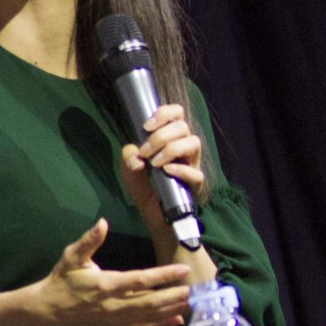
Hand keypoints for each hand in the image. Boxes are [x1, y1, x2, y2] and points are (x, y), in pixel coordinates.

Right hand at [36, 219, 192, 325]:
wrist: (48, 311)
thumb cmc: (62, 281)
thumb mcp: (71, 257)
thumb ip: (88, 241)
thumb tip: (102, 222)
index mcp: (106, 284)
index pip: (141, 280)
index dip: (164, 275)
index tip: (182, 270)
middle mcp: (114, 304)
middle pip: (151, 301)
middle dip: (174, 295)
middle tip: (195, 290)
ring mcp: (116, 318)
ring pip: (150, 316)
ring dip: (172, 309)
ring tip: (191, 303)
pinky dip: (161, 324)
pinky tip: (177, 319)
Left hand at [119, 103, 204, 228]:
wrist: (149, 212)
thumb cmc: (142, 183)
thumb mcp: (128, 166)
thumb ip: (129, 155)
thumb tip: (137, 157)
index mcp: (170, 138)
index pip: (177, 114)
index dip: (165, 113)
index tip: (147, 125)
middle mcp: (184, 147)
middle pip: (183, 127)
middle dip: (160, 136)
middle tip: (145, 152)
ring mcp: (191, 164)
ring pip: (193, 143)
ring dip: (171, 149)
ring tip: (154, 163)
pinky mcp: (195, 183)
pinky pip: (196, 173)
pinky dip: (181, 169)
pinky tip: (167, 171)